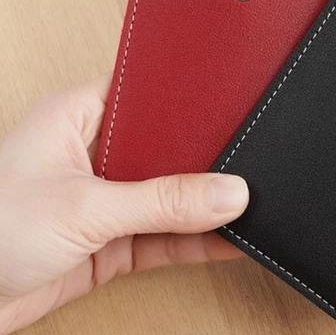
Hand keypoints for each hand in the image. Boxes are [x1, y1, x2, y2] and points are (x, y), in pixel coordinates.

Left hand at [0, 76, 248, 334]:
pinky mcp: (111, 239)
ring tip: (253, 202)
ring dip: (204, 204)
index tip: (234, 103)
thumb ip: (161, 202)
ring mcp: (107, 197)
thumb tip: (227, 194)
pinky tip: (228, 240)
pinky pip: (164, 235)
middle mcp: (98, 151)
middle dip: (207, 155)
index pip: (151, 93)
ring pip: (169, 194)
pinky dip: (194, 241)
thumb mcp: (85, 207)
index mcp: (82, 114)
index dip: (191, 97)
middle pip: (167, 146)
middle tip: (253, 156)